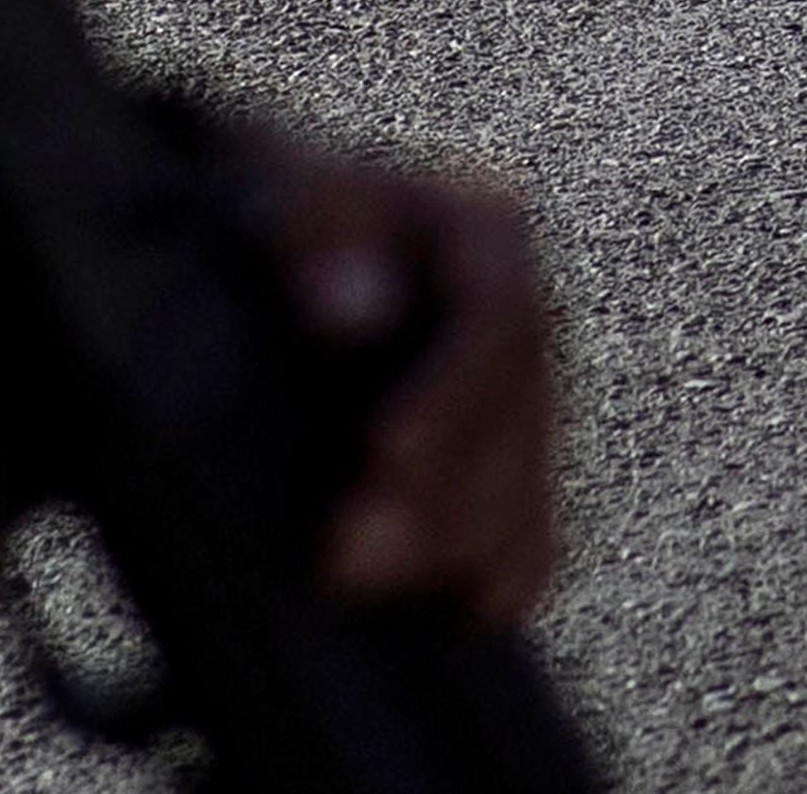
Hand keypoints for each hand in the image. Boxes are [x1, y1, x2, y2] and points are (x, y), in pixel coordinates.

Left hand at [247, 130, 563, 628]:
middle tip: (349, 557)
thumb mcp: (281, 197)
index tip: (385, 453)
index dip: (451, 395)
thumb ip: (317, 237)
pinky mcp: (507, 454)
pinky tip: (473, 608)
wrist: (274, 240)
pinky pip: (532, 519)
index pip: (497, 317)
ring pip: (525, 477)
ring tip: (364, 583)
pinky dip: (507, 565)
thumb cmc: (276, 209)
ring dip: (454, 543)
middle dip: (438, 495)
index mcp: (484, 230)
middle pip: (514, 414)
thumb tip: (352, 310)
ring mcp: (523, 388)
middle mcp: (521, 309)